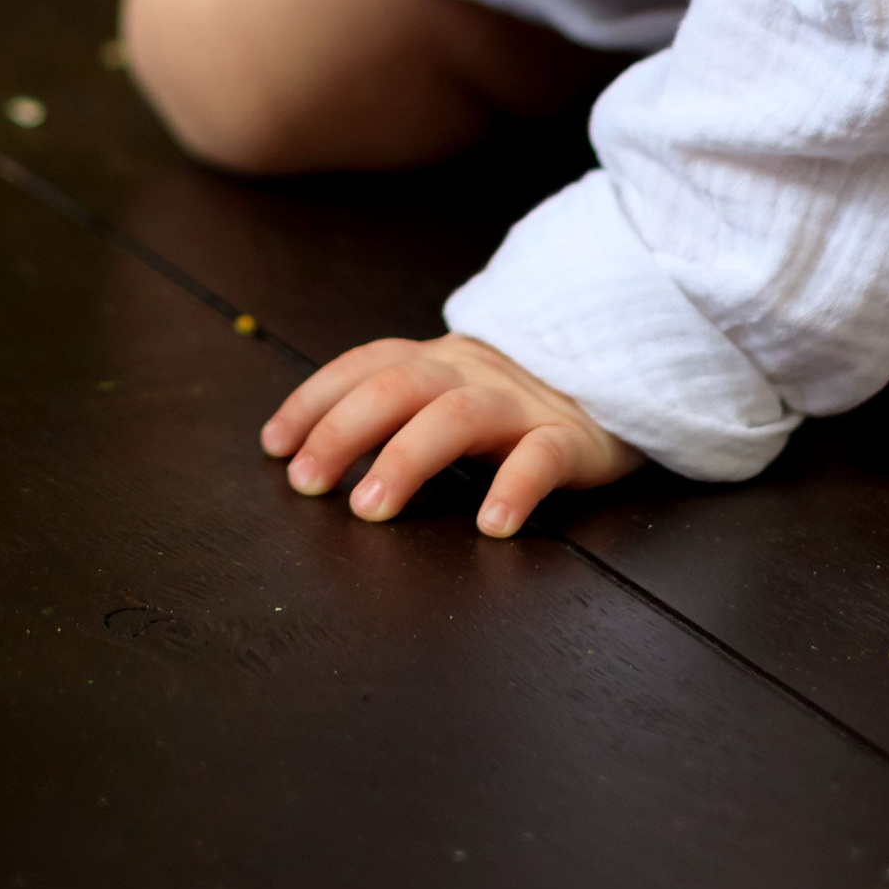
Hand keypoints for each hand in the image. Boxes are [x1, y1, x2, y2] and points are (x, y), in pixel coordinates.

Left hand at [261, 332, 637, 535]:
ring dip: (406, 459)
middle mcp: (468, 374)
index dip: (314, 400)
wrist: (613, 378)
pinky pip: (541, 458)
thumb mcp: (446, 390)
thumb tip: (306, 448)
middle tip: (307, 483)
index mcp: (434, 362)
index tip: (274, 445)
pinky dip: (514, 487)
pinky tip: (493, 525)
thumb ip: (392, 407)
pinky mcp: (570, 439)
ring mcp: (519, 405)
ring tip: (371, 509)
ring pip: (457, 416)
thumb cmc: (509, 403)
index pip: (363, 367)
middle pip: (397, 386)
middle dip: (343, 431)